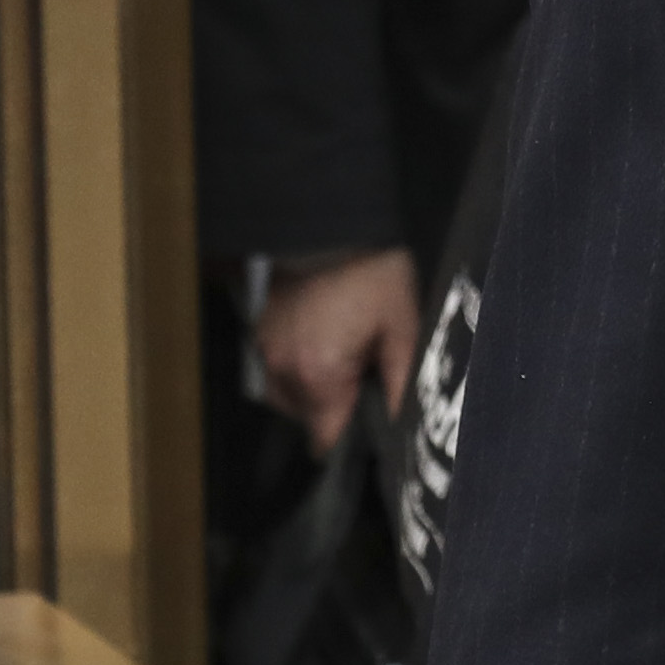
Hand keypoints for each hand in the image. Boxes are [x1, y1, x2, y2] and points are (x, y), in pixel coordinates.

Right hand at [256, 247, 420, 452]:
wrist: (334, 224)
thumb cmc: (375, 275)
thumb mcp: (403, 328)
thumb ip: (402, 385)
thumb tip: (405, 429)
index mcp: (318, 375)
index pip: (325, 440)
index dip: (350, 440)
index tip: (370, 423)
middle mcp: (282, 370)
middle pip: (309, 420)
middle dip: (338, 408)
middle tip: (367, 375)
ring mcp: (265, 351)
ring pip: (292, 397)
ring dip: (318, 389)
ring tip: (347, 356)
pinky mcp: (259, 333)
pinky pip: (281, 370)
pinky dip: (302, 366)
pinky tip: (326, 342)